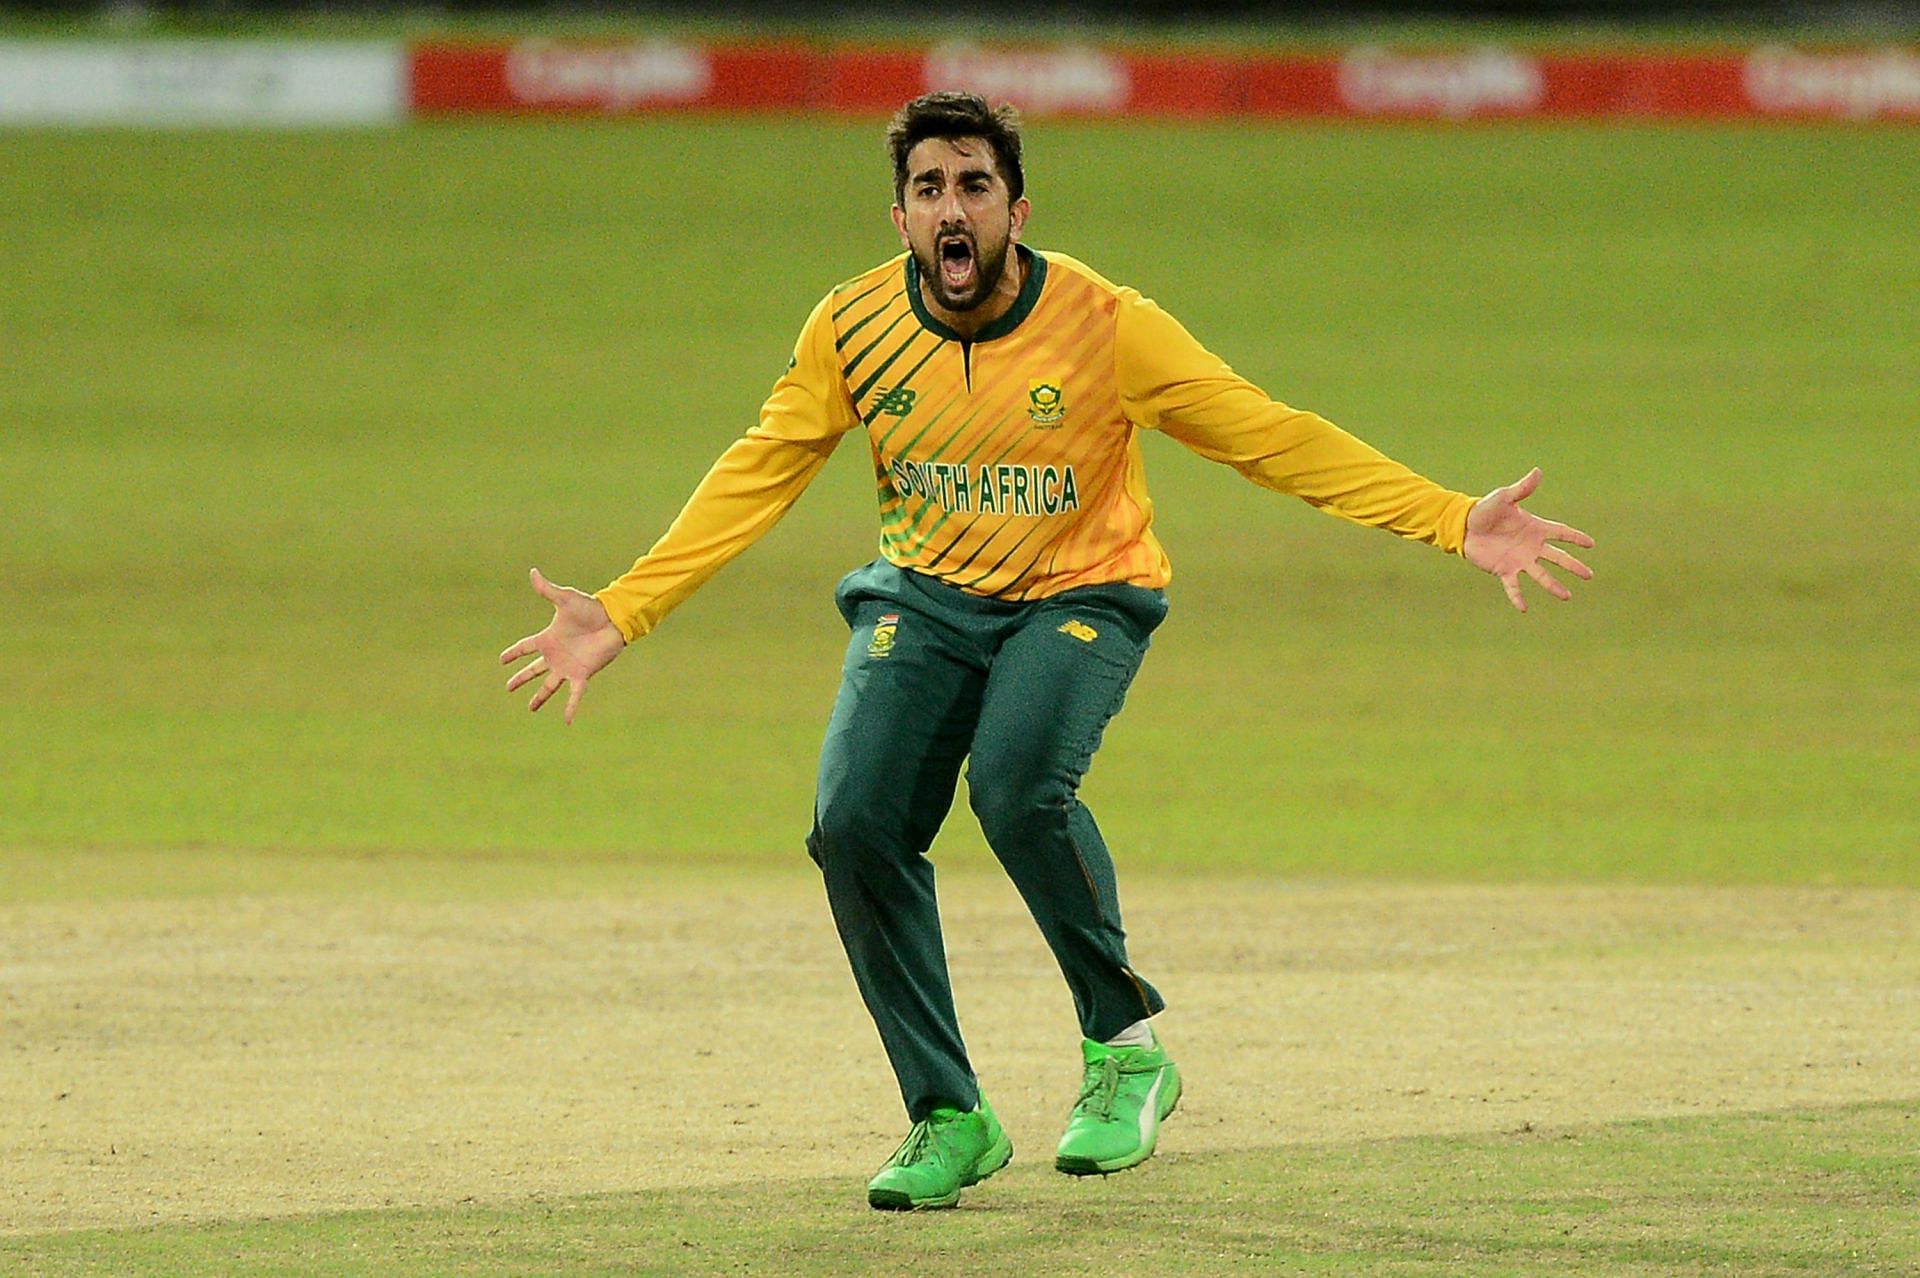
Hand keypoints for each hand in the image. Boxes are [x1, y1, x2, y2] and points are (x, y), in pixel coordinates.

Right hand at [499, 568, 625, 722]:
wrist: (613, 620)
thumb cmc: (590, 608)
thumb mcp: (565, 599)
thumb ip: (547, 590)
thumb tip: (532, 571)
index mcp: (549, 638)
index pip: (525, 647)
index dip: (513, 653)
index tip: (501, 660)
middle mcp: (556, 655)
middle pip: (533, 670)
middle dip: (521, 679)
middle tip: (508, 688)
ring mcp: (568, 667)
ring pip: (549, 686)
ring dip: (539, 698)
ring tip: (530, 709)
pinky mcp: (582, 675)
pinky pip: (574, 695)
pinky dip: (570, 708)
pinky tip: (567, 721)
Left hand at [1463, 468, 1594, 612]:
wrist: (1464, 526)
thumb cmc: (1485, 510)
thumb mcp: (1504, 498)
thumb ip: (1522, 489)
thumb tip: (1537, 472)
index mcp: (1534, 528)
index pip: (1560, 532)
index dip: (1575, 537)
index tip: (1591, 544)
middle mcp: (1531, 546)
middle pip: (1557, 557)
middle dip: (1573, 566)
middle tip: (1589, 575)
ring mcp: (1519, 559)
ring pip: (1541, 575)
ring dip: (1553, 585)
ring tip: (1567, 596)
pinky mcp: (1504, 570)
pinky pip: (1513, 586)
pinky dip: (1517, 597)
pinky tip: (1524, 609)